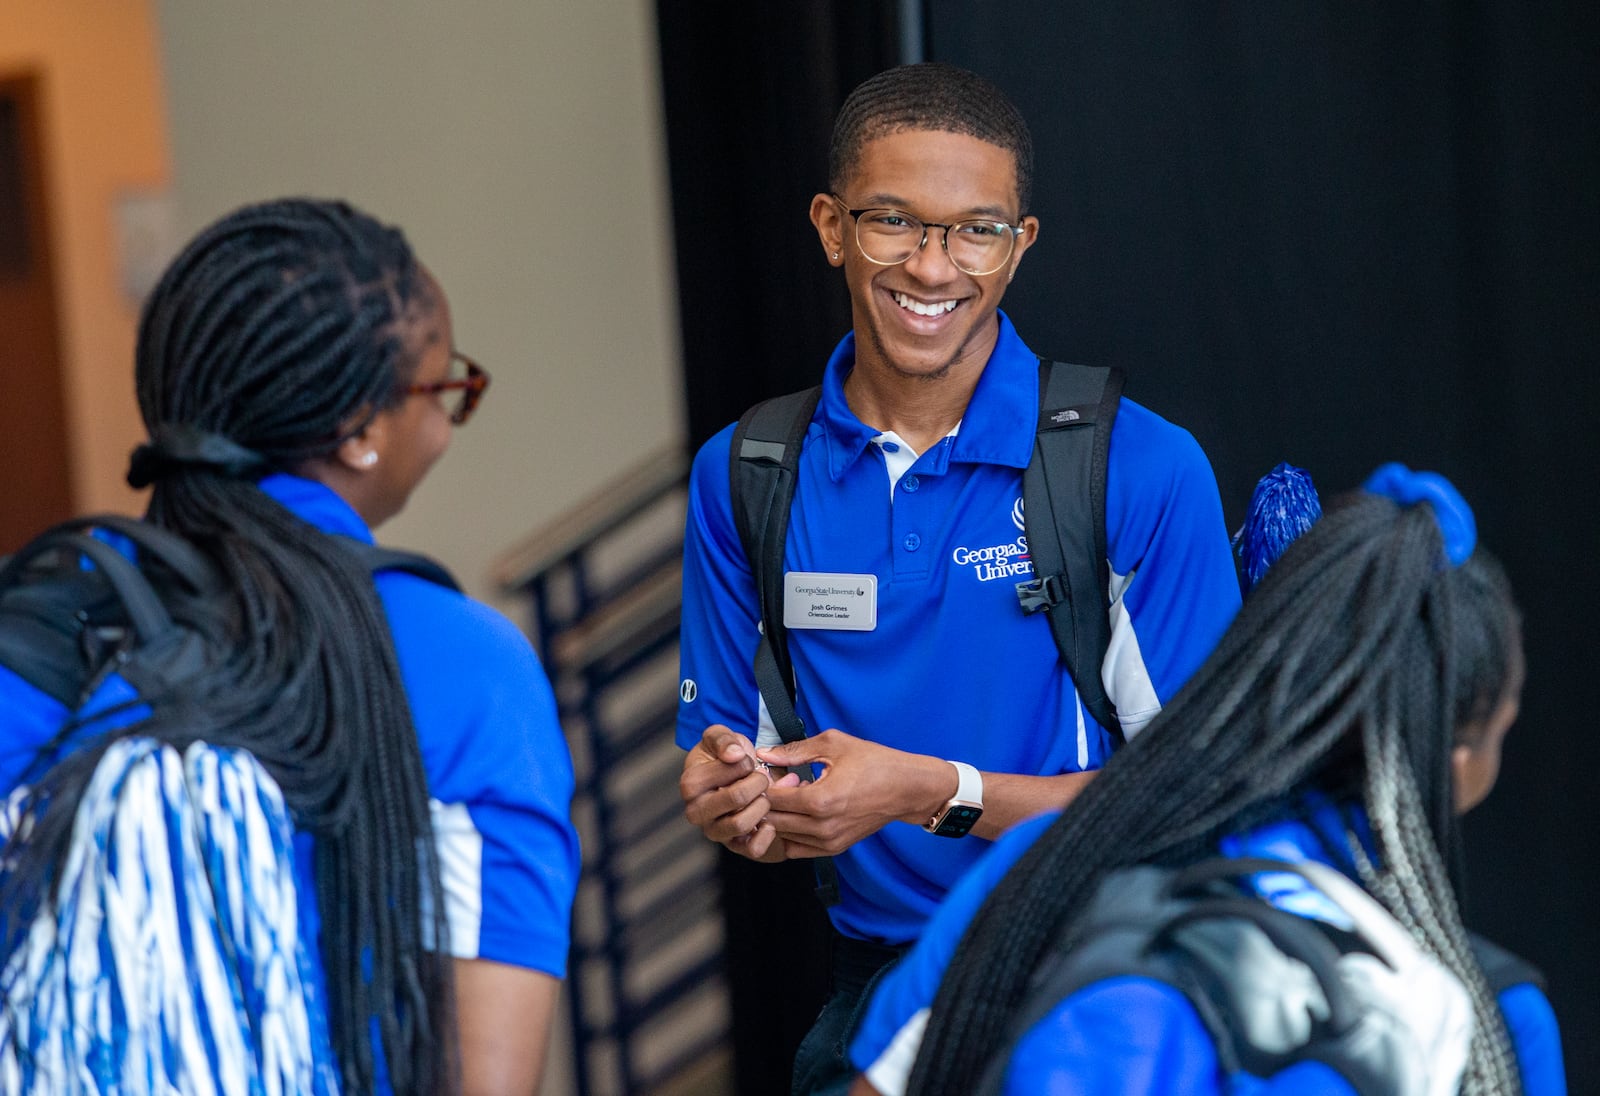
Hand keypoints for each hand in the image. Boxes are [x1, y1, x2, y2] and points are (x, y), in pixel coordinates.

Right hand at [680, 725, 799, 861]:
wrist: (735, 777)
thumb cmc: (725, 756)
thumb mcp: (720, 736)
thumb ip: (723, 739)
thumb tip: (733, 755)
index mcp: (690, 784)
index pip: (731, 771)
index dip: (747, 763)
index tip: (747, 761)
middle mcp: (696, 812)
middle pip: (737, 798)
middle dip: (759, 783)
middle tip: (761, 778)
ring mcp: (714, 831)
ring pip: (742, 824)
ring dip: (762, 806)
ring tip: (763, 797)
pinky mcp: (733, 846)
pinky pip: (752, 849)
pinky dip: (766, 834)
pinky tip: (768, 819)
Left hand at [755, 729, 953, 857]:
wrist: (906, 789)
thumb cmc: (874, 762)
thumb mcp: (833, 744)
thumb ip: (794, 751)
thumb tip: (763, 754)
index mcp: (820, 800)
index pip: (771, 799)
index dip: (766, 784)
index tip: (775, 772)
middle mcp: (822, 827)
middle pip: (771, 821)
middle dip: (768, 802)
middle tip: (782, 784)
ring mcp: (828, 842)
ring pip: (781, 836)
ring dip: (779, 817)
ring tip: (794, 797)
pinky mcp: (835, 849)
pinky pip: (796, 849)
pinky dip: (790, 833)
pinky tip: (801, 814)